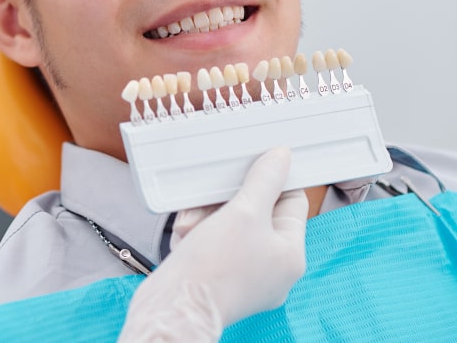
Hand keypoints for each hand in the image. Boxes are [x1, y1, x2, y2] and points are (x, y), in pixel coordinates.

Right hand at [119, 147, 307, 341]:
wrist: (175, 307)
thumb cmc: (214, 268)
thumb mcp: (244, 212)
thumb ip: (264, 181)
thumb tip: (281, 158)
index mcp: (290, 256)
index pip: (292, 202)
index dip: (273, 180)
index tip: (255, 163)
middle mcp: (272, 269)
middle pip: (256, 213)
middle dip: (226, 202)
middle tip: (209, 199)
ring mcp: (246, 277)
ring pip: (230, 227)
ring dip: (206, 217)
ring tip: (191, 225)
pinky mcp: (220, 280)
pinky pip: (213, 243)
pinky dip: (198, 234)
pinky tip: (186, 236)